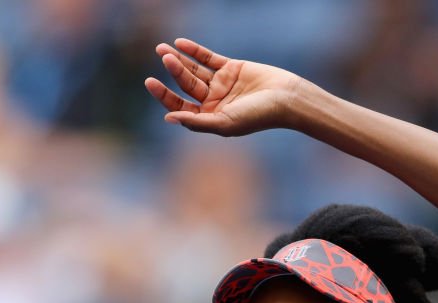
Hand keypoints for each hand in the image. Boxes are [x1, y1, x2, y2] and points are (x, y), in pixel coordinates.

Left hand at [144, 38, 303, 136]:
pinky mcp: (231, 68)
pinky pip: (208, 58)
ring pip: (195, 70)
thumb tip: (168, 119)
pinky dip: (194, 51)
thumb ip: (196, 122)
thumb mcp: (224, 123)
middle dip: (174, 72)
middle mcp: (213, 101)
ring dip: (180, 59)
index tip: (150, 82)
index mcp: (209, 117)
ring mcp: (222, 83)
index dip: (164, 95)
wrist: (286, 99)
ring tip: (163, 49)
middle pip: (186, 85)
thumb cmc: (257, 116)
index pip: (180, 107)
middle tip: (163, 57)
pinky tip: (180, 43)